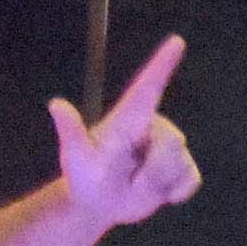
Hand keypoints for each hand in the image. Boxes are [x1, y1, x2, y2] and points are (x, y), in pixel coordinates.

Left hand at [51, 35, 199, 225]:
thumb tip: (56, 105)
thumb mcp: (77, 158)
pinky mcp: (182, 168)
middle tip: (128, 182)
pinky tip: (157, 195)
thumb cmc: (86, 177)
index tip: (177, 40)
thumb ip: (72, 131)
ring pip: (181, 164)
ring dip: (158, 185)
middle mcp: (153, 127)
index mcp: (129, 119)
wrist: (100, 204)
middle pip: (172, 142)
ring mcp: (170, 148)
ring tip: (137, 186)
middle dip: (153, 171)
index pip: (148, 86)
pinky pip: (190, 179)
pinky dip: (174, 193)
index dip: (162, 64)